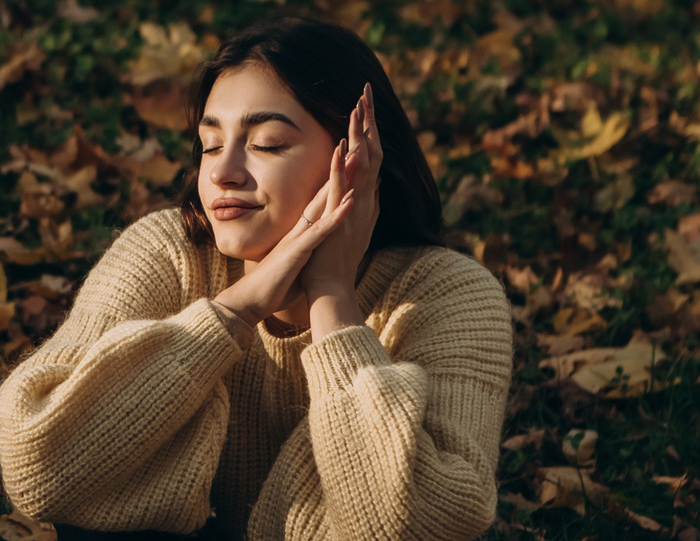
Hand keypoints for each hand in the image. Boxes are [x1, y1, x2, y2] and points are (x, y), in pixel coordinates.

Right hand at [210, 157, 358, 327]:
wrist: (248, 301)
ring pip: (323, 204)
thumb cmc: (272, 287)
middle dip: (341, 168)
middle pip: (324, 193)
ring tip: (357, 157)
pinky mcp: (297, 253)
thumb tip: (310, 251)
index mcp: (301, 232)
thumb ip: (303, 253)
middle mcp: (300, 229)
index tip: (351, 160)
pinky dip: (335, 217)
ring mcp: (298, 239)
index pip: (322, 201)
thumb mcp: (293, 264)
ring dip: (340, 181)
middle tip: (357, 142)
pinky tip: (350, 202)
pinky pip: (319, 232)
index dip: (337, 180)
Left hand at [298, 82, 382, 303]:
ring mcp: (353, 211)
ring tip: (357, 107)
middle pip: (371, 154)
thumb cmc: (329, 262)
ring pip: (361, 166)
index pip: (369, 159)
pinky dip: (342, 168)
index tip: (365, 106)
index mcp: (363, 201)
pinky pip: (341, 190)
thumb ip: (351, 205)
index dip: (368, 131)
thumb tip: (361, 187)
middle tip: (366, 92)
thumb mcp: (342, 226)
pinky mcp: (338, 220)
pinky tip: (342, 147)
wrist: (329, 289)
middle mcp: (364, 202)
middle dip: (368, 122)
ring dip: (359, 136)